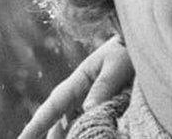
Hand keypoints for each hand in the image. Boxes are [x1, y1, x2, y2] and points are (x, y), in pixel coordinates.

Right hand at [18, 35, 133, 138]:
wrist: (135, 43)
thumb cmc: (127, 51)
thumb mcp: (118, 65)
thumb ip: (104, 86)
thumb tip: (88, 110)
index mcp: (78, 80)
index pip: (53, 107)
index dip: (36, 125)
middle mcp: (78, 91)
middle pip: (56, 119)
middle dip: (44, 133)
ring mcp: (87, 97)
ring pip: (69, 122)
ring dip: (64, 133)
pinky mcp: (98, 101)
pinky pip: (84, 120)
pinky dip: (79, 129)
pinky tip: (79, 135)